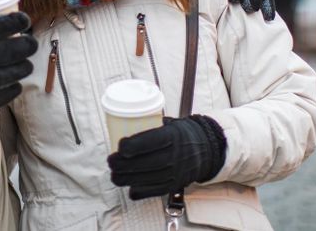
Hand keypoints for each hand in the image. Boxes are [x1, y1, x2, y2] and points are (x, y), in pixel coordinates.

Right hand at [0, 11, 36, 117]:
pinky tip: (13, 83)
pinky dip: (14, 87)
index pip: (5, 25)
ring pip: (17, 72)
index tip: (24, 20)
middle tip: (29, 43)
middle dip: (29, 44)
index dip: (20, 21)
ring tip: (23, 63)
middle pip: (18, 50)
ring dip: (24, 66)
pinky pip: (8, 93)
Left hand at [107, 115, 226, 199]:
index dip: (135, 145)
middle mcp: (176, 155)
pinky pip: (155, 191)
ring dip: (128, 179)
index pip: (153, 141)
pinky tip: (129, 188)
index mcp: (174, 136)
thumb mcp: (169, 124)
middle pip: (147, 163)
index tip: (120, 146)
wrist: (204, 150)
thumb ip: (150, 126)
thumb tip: (121, 124)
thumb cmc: (180, 134)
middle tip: (111, 162)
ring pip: (149, 179)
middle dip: (125, 165)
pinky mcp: (174, 185)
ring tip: (115, 176)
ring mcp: (176, 173)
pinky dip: (140, 191)